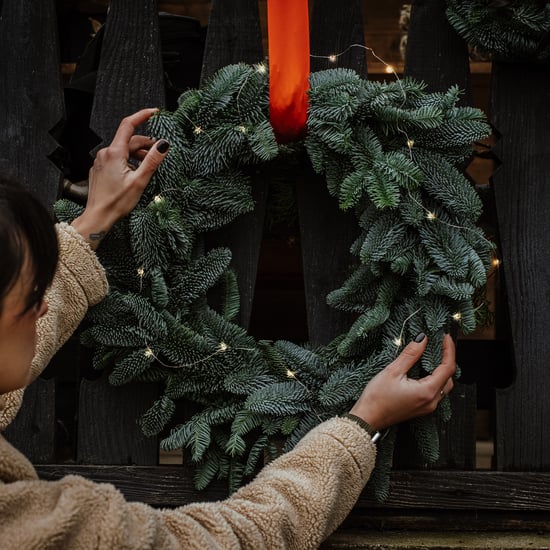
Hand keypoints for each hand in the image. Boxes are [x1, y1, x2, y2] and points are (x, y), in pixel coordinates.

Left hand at [71, 108, 169, 249]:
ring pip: (123, 151)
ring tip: (148, 167)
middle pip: (129, 141)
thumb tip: (163, 144)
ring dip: (137, 155)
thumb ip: (152, 161)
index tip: (153, 112)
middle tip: (158, 153)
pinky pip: (116, 159)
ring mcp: (101, 161)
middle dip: (145, 144)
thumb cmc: (117, 202)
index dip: (142, 116)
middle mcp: (105, 153)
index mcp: (114, 153)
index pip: (128, 125)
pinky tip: (134, 173)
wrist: (98, 216)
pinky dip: (128, 161)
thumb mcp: (140, 181)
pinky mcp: (100, 169)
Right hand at [349, 333, 455, 430]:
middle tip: (441, 344)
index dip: (449, 350)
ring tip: (435, 355)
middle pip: (449, 378)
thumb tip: (422, 340)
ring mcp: (427, 407)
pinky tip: (426, 371)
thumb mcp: (393, 371)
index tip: (445, 337)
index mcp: (427, 392)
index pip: (447, 368)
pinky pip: (436, 392)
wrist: (367, 418)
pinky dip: (436, 379)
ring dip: (442, 370)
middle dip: (448, 360)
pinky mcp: (421, 408)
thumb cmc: (377, 398)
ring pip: (444, 386)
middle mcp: (431, 401)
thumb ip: (410, 355)